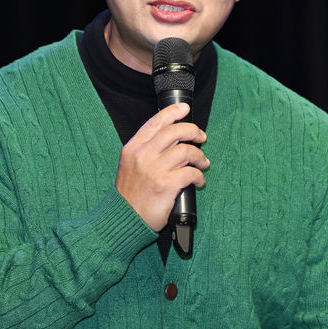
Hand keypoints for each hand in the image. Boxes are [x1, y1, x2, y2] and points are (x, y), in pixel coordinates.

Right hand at [115, 103, 208, 231]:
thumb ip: (145, 151)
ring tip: (203, 163)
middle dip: (193, 131)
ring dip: (200, 156)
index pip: (155, 122)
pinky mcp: (166, 185)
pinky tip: (199, 181)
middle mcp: (143, 155)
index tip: (185, 109)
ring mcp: (154, 170)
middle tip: (201, 137)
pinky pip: (191, 173)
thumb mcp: (129, 165)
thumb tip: (171, 139)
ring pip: (186, 151)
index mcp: (133, 148)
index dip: (173, 112)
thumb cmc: (130, 195)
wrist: (123, 219)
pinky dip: (199, 176)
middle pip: (175, 132)